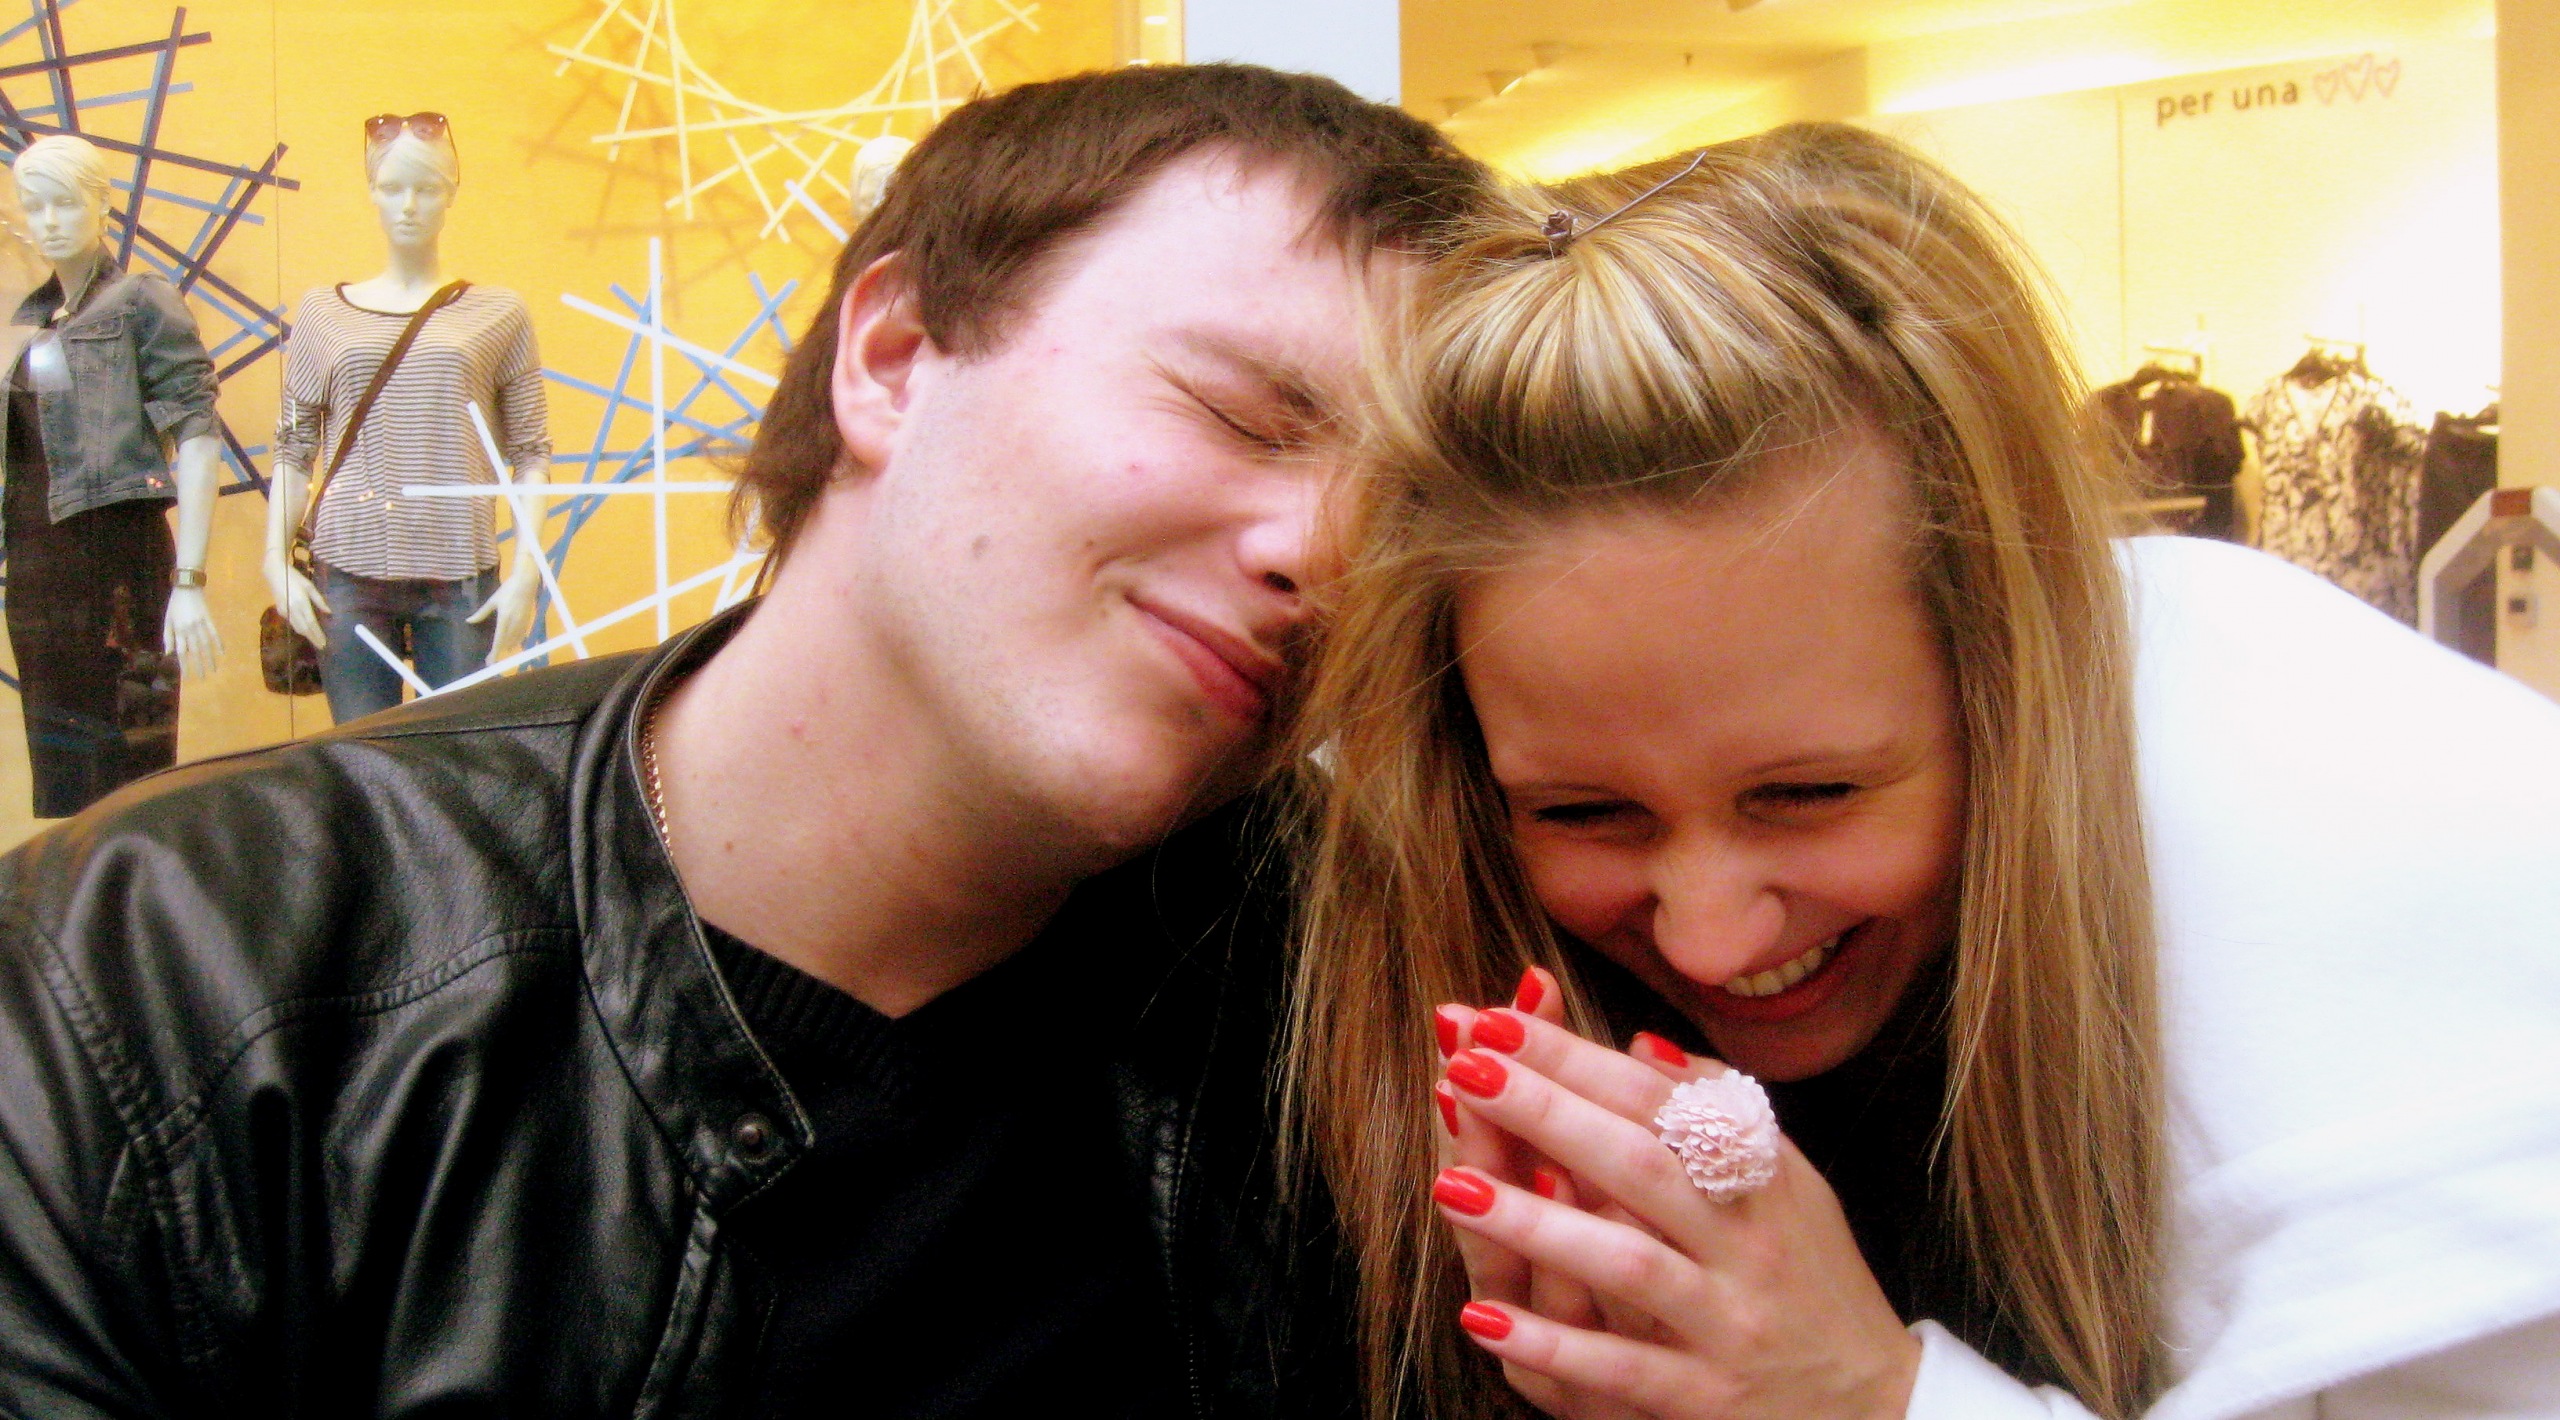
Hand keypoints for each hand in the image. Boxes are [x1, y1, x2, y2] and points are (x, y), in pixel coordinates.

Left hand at [162, 586, 222, 679]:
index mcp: (179, 630)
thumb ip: (168, 636)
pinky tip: (222, 652)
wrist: (187, 587)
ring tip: (214, 669)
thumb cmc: (175, 605)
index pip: (182, 652)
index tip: (188, 677)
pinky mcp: (210, 620)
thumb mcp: (167, 620)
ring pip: (207, 645)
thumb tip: (169, 653)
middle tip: (203, 677)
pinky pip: (215, 633)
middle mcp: (191, 630)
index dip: (185, 665)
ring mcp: (201, 625)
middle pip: (196, 651)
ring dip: (210, 658)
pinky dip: (219, 643)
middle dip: (199, 665)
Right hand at [263, 557, 329, 648]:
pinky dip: (299, 628)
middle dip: (313, 638)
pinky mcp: (280, 610)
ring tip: (315, 640)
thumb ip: (319, 600)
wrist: (275, 573)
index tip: (324, 642)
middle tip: (321, 646)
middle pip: (304, 629)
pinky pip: (292, 622)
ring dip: (306, 635)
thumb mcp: (309, 587)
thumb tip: (329, 612)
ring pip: (297, 627)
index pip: (311, 623)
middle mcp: (293, 610)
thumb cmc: (295, 578)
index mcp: (302, 603)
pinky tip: (305, 630)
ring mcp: (285, 611)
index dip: (318, 634)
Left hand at [465, 568, 539, 665]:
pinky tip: (512, 644)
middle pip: (506, 644)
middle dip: (499, 653)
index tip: (490, 661)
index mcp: (504, 619)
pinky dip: (516, 641)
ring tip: (500, 652)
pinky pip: (522, 636)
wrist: (526, 583)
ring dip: (508, 648)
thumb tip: (469, 621)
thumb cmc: (507, 589)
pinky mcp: (528, 621)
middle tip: (490, 660)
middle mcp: (514, 624)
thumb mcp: (492, 600)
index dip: (494, 653)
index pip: (498, 641)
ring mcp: (522, 623)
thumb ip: (481, 613)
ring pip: (515, 641)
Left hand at [1434, 986, 1919, 1419]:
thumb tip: (1638, 1042)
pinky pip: (1621, 1369)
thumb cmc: (1812, 1278)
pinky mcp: (1706, 1399)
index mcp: (1758, 1183)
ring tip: (1453, 1185)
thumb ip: (1720, 1113)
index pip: (1658, 1104)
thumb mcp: (1791, 1186)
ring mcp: (1726, 1324)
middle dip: (1547, 1113)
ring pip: (1626, 1264)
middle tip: (1464, 1068)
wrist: (1876, 1408)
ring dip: (1534, 1223)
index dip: (1579, 1060)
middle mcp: (1745, 1246)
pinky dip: (1551, 1346)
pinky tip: (1482, 1317)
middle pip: (1639, 1166)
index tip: (1499, 1022)